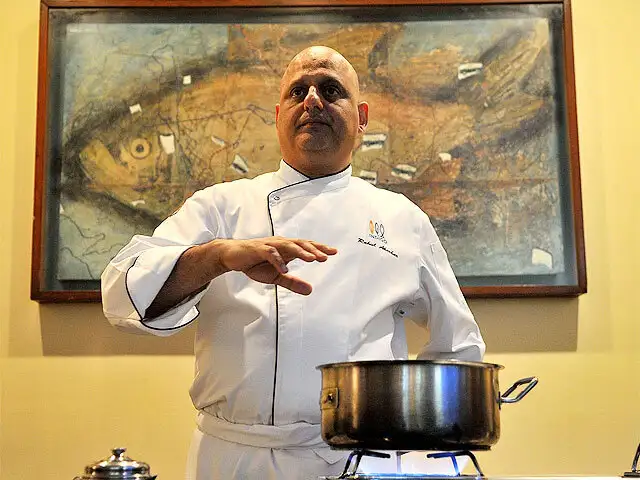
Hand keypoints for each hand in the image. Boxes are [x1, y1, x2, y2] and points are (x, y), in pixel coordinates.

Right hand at [216, 237, 336, 294]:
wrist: (231, 256)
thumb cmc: (254, 263)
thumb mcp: (276, 276)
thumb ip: (293, 282)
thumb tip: (310, 290)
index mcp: (286, 249)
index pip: (306, 246)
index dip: (319, 248)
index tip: (334, 252)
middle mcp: (280, 244)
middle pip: (301, 244)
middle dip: (314, 250)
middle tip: (326, 257)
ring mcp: (269, 245)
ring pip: (288, 246)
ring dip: (301, 252)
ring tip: (311, 259)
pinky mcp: (258, 249)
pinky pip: (270, 254)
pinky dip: (278, 261)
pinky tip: (285, 269)